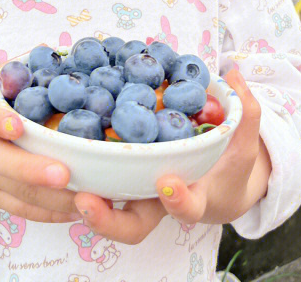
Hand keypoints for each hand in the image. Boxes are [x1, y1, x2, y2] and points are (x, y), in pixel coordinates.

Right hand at [0, 61, 81, 223]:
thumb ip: (14, 71)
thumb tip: (53, 52)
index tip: (18, 127)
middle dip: (31, 170)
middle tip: (64, 174)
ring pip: (13, 190)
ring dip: (49, 198)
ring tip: (82, 198)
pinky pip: (17, 208)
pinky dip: (45, 213)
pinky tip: (72, 211)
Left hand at [73, 69, 269, 242]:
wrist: (212, 185)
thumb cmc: (226, 167)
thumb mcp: (243, 143)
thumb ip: (246, 112)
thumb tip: (235, 74)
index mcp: (191, 198)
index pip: (186, 207)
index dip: (177, 199)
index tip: (167, 182)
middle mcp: (156, 203)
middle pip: (130, 226)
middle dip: (107, 219)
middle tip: (86, 199)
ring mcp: (133, 192)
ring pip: (104, 208)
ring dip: (80, 197)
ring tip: (58, 173)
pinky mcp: (116, 178)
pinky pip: (95, 179)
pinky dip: (77, 168)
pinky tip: (55, 143)